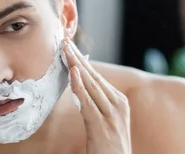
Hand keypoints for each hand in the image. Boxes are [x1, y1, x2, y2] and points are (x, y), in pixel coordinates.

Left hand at [63, 39, 131, 153]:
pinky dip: (79, 86)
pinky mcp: (101, 126)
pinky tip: (72, 73)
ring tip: (65, 50)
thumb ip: (99, 105)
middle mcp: (118, 105)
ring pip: (91, 85)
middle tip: (64, 41)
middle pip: (94, 77)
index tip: (71, 48)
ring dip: (76, 66)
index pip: (98, 77)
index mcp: (120, 102)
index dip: (83, 61)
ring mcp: (111, 116)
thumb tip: (82, 88)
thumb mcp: (107, 122)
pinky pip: (88, 102)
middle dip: (78, 58)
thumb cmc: (110, 147)